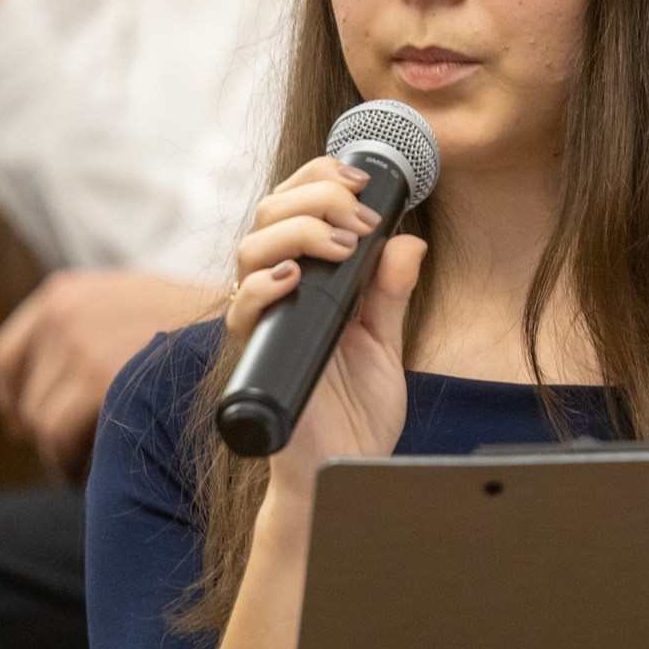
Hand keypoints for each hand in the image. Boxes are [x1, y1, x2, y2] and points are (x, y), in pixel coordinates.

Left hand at [0, 271, 223, 481]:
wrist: (240, 324)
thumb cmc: (191, 327)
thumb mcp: (127, 304)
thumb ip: (86, 328)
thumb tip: (52, 377)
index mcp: (63, 293)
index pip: (7, 356)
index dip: (12, 399)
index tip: (23, 425)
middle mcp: (62, 313)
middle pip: (25, 396)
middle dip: (45, 431)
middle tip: (71, 453)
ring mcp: (78, 344)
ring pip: (40, 421)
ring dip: (60, 450)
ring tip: (88, 464)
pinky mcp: (97, 379)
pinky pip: (57, 438)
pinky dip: (68, 462)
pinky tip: (90, 470)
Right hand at [224, 157, 425, 507]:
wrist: (346, 470)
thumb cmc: (357, 412)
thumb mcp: (385, 342)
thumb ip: (390, 292)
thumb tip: (407, 242)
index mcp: (306, 281)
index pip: (293, 206)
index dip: (318, 178)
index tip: (361, 179)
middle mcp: (277, 294)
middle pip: (269, 213)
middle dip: (316, 196)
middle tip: (360, 217)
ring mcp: (265, 323)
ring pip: (251, 249)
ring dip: (298, 230)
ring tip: (342, 245)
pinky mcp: (257, 356)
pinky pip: (242, 309)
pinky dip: (264, 285)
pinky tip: (294, 279)